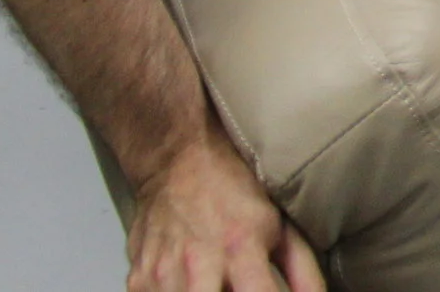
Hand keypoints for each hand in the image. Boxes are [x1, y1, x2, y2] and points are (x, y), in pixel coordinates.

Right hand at [126, 134, 323, 291]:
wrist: (177, 161)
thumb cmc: (234, 191)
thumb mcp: (281, 225)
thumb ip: (302, 271)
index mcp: (242, 248)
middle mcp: (200, 265)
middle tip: (238, 287)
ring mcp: (163, 274)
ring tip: (219, 281)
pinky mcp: (137, 279)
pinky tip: (189, 285)